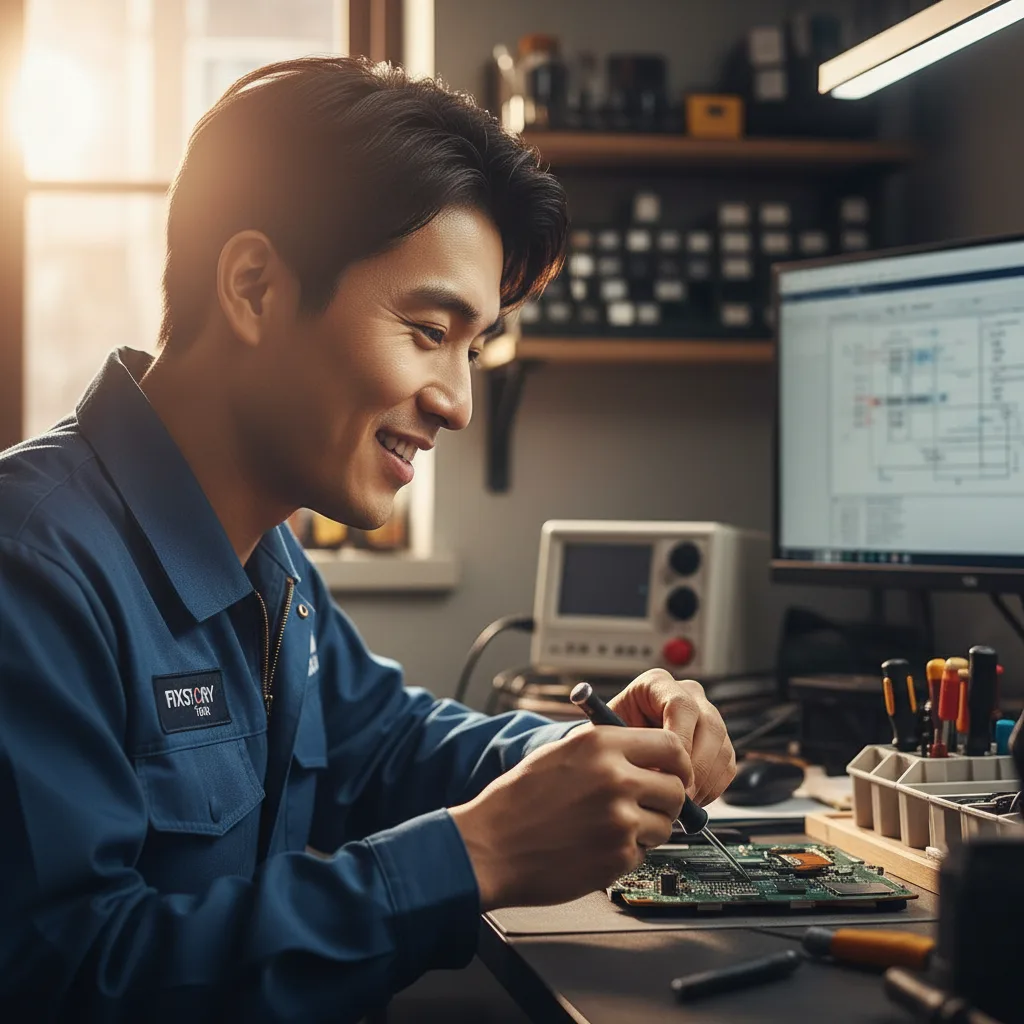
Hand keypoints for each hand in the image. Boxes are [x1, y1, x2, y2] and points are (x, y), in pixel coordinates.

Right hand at [450, 725, 686, 909]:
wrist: (490, 846)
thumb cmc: (517, 801)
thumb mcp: (560, 754)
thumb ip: (606, 750)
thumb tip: (647, 757)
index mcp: (601, 745)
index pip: (670, 746)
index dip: (677, 763)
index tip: (674, 774)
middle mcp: (616, 778)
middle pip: (676, 789)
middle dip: (665, 801)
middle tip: (643, 806)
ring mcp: (620, 819)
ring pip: (665, 824)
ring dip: (647, 829)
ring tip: (608, 827)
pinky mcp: (618, 856)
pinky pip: (644, 852)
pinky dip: (627, 852)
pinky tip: (595, 846)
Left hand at [608, 669, 735, 805]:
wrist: (618, 750)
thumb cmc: (609, 741)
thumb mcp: (611, 738)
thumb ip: (631, 748)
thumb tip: (654, 774)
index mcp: (657, 683)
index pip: (681, 706)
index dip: (678, 741)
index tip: (666, 771)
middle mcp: (688, 694)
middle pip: (709, 727)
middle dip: (694, 767)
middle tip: (678, 795)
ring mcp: (708, 716)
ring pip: (722, 749)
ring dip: (704, 781)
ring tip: (681, 801)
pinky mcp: (719, 741)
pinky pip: (726, 766)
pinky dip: (711, 787)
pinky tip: (690, 798)